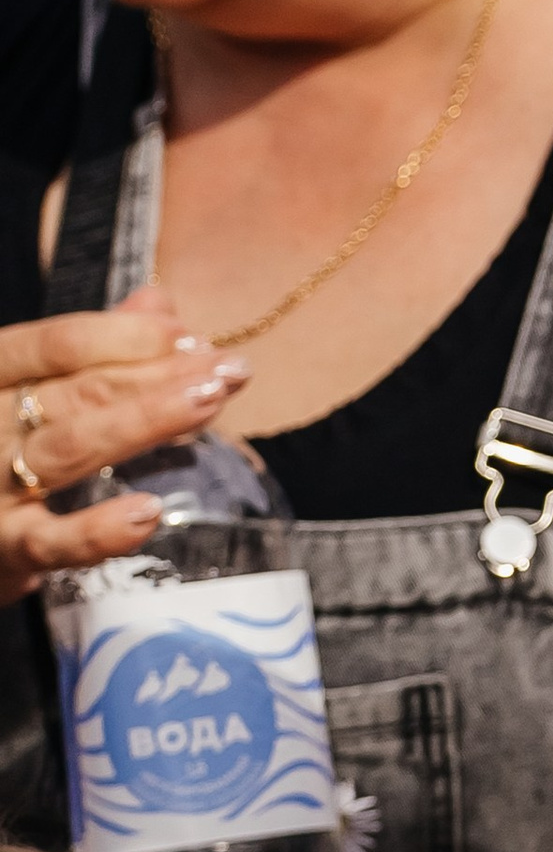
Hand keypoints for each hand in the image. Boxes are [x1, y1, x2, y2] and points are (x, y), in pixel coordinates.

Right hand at [0, 291, 251, 602]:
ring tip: (210, 403)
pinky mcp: (6, 548)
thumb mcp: (34, 390)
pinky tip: (150, 511)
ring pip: (72, 448)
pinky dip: (100, 529)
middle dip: (160, 375)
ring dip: (146, 422)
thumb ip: (94, 348)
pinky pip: (53, 541)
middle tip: (230, 370)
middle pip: (78, 390)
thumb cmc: (4, 450)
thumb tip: (157, 302)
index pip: (57, 344)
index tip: (191, 339)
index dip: (128, 336)